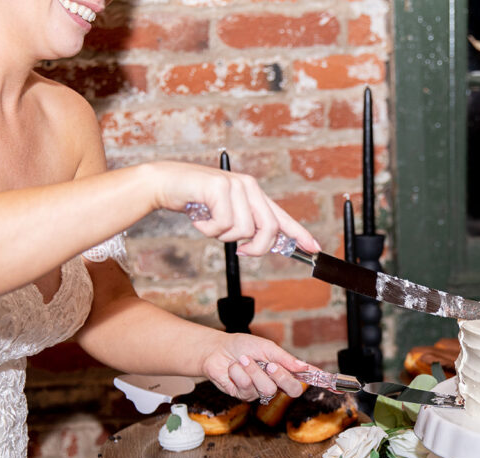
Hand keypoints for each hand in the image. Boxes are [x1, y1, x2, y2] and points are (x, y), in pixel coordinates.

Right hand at [150, 161, 320, 256]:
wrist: (164, 184)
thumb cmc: (195, 202)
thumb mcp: (225, 214)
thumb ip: (246, 226)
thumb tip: (264, 246)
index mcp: (254, 194)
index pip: (282, 217)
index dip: (300, 233)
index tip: (314, 247)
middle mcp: (249, 187)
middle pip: (270, 229)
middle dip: (257, 247)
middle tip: (241, 250)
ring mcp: (235, 185)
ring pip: (245, 230)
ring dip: (223, 236)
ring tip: (209, 223)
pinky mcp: (219, 188)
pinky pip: (224, 225)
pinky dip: (208, 229)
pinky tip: (198, 217)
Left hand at [200, 333, 313, 401]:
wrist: (217, 350)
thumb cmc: (242, 345)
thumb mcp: (267, 347)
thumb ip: (285, 359)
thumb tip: (304, 367)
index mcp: (284, 369)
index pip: (305, 377)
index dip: (319, 380)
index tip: (333, 383)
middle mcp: (275, 382)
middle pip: (292, 389)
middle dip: (282, 377)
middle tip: (270, 365)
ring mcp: (260, 390)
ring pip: (268, 389)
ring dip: (253, 371)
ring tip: (243, 360)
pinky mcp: (244, 395)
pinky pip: (248, 388)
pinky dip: (239, 374)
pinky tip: (233, 368)